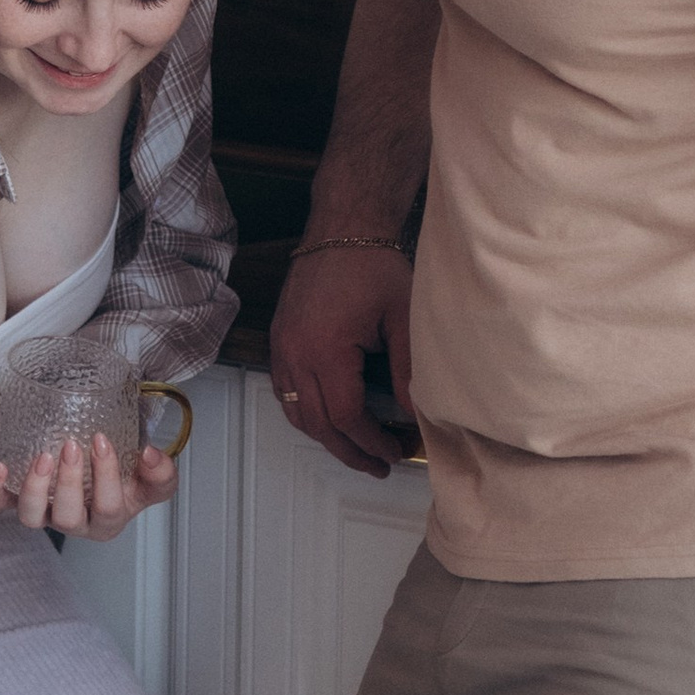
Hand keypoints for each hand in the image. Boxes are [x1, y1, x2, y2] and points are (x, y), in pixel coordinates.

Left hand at [0, 432, 176, 541]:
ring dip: (34, 489)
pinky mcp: (16, 502)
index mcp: (108, 519)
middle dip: (68, 483)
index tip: (102, 441)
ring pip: (32, 517)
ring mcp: (44, 513)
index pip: (109, 507)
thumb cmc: (122, 476)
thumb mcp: (148, 477)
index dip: (106, 477)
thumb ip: (160, 471)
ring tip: (41, 457)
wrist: (93, 465)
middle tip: (70, 445)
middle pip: (68, 519)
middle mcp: (74, 522)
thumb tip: (151, 454)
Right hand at [268, 242, 413, 476]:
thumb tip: (415, 416)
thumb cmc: (373, 266)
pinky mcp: (280, 339)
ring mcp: (282, 347)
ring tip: (355, 449)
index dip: (370, 442)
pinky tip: (327, 417)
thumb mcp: (402, 319)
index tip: (394, 452)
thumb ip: (408, 371)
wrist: (342, 229)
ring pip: (296, 412)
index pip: (345, 416)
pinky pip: (285, 391)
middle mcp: (296, 354)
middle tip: (377, 465)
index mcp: (326, 351)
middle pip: (317, 424)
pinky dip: (305, 412)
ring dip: (325, 436)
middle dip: (348, 451)